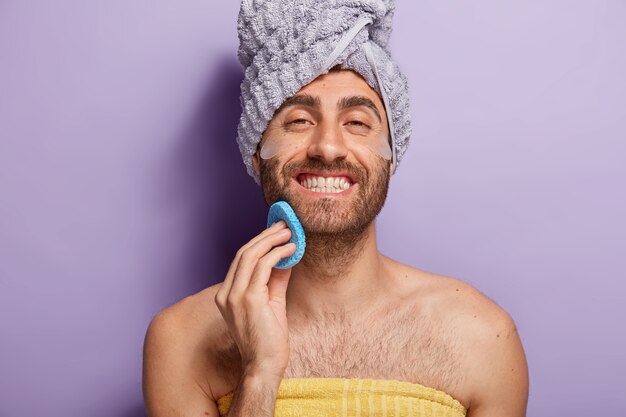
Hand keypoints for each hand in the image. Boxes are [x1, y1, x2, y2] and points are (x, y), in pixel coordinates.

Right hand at [215, 221, 295, 383]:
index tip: (274, 232)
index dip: (258, 242)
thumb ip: (276, 280)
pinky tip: (291, 248)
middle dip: (265, 236)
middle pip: (244, 253)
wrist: (264, 367)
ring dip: (272, 240)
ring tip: (290, 232)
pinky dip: (277, 253)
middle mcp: (226, 293)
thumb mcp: (272, 303)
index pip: (241, 260)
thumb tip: (286, 258)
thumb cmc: (268, 341)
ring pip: (251, 255)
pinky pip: (263, 266)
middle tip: (284, 225)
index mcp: (226, 295)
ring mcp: (234, 296)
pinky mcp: (248, 299)